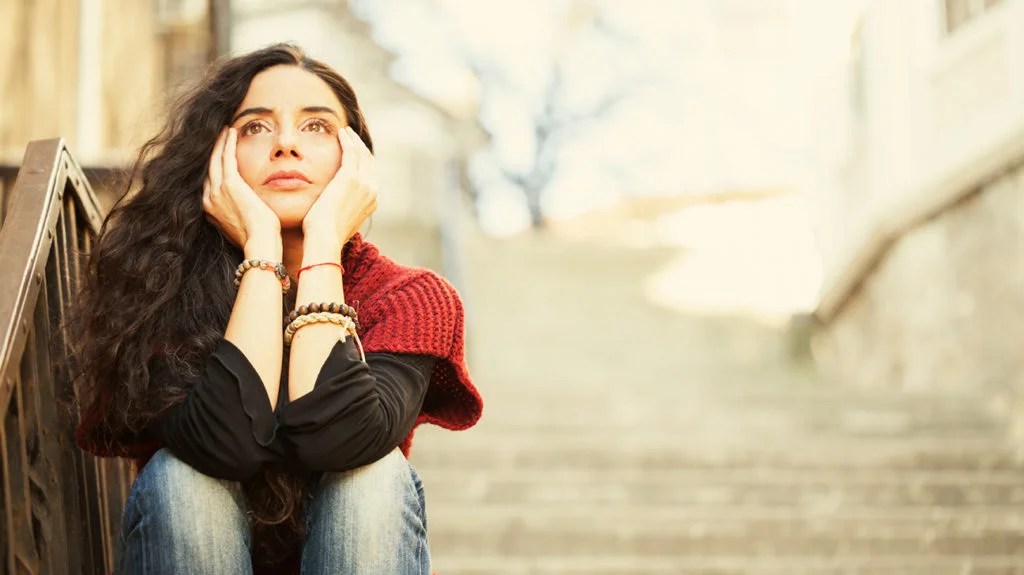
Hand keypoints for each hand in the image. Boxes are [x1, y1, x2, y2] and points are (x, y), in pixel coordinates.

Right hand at [203, 127, 280, 249]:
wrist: (259, 242)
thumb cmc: (256, 237)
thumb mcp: (239, 224)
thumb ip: (234, 212)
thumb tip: (241, 207)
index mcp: (209, 209)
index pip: (208, 181)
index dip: (213, 164)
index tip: (218, 153)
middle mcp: (208, 199)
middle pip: (208, 167)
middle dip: (213, 150)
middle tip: (219, 136)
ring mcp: (217, 191)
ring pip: (215, 159)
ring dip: (220, 142)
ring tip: (224, 130)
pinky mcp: (229, 184)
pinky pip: (226, 157)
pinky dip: (228, 143)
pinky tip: (231, 131)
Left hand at [301, 126, 377, 247]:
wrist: (325, 238)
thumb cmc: (325, 234)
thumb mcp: (340, 221)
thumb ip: (343, 210)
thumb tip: (335, 209)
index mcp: (371, 202)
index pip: (370, 175)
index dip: (363, 161)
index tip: (353, 152)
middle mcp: (372, 191)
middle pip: (370, 162)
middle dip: (361, 147)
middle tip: (350, 137)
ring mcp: (364, 183)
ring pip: (362, 154)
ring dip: (354, 140)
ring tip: (345, 132)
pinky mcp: (351, 177)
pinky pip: (352, 151)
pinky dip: (347, 140)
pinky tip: (340, 133)